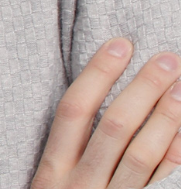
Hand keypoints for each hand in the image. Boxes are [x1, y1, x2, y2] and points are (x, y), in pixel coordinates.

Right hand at [32, 40, 180, 187]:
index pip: (74, 109)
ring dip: (164, 118)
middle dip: (143, 89)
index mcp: (52, 169)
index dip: (98, 74)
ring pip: (140, 154)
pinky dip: (174, 157)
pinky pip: (159, 183)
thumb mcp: (52, 183)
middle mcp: (80, 185)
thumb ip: (68, 149)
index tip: (121, 44)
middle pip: (114, 127)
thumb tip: (101, 93)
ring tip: (180, 89)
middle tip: (167, 60)